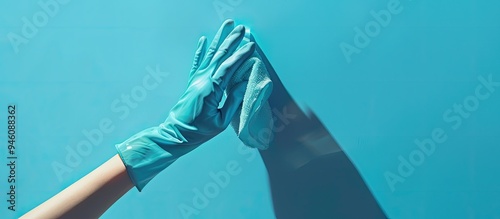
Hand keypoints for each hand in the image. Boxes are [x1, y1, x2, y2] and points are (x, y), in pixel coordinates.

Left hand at [116, 20, 255, 190]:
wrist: (176, 134)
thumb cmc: (200, 131)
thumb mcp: (221, 121)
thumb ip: (233, 101)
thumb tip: (243, 83)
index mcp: (212, 90)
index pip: (229, 68)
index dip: (241, 55)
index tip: (251, 45)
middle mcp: (203, 81)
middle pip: (220, 56)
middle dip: (232, 41)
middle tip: (242, 28)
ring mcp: (196, 80)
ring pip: (209, 54)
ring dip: (219, 39)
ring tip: (226, 26)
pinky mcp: (191, 82)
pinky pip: (196, 62)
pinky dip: (200, 50)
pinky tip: (203, 39)